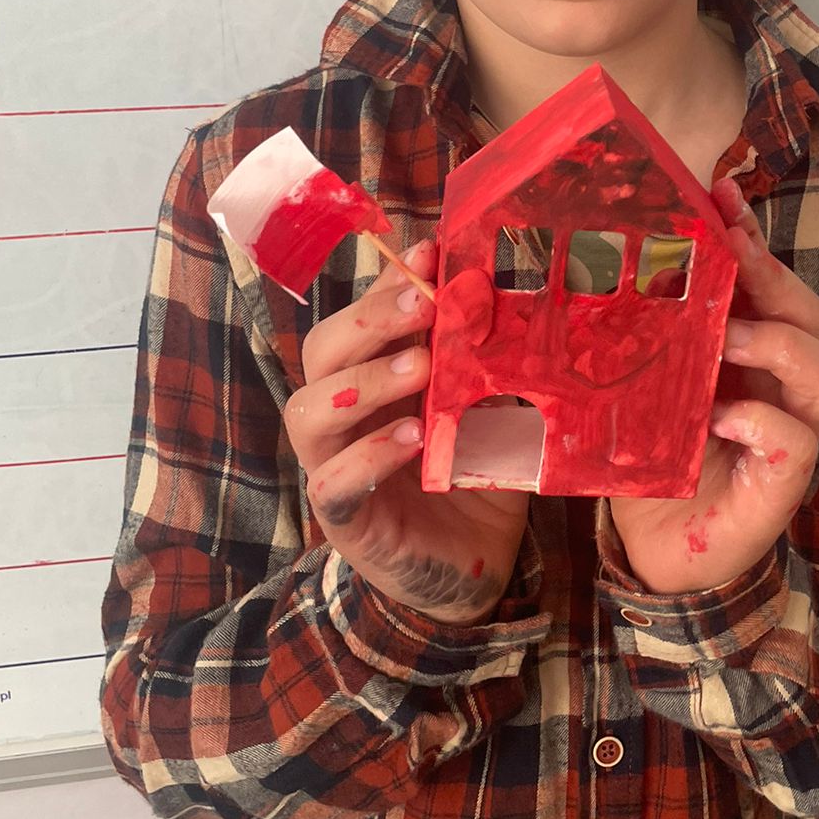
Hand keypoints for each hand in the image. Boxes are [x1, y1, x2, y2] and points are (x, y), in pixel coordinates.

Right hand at [288, 239, 530, 624]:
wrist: (479, 569)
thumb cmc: (477, 478)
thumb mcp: (492, 410)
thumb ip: (488, 365)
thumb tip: (510, 301)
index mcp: (374, 380)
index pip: (362, 318)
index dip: (388, 282)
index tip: (430, 250)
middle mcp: (344, 417)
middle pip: (321, 353)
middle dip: (369, 320)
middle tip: (423, 304)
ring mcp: (334, 467)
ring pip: (309, 412)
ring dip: (364, 381)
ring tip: (419, 368)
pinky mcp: (345, 520)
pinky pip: (333, 482)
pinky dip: (368, 455)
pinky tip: (412, 438)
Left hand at [605, 179, 818, 593]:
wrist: (650, 549)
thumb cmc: (648, 459)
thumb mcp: (635, 383)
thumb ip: (633, 334)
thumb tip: (582, 263)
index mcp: (748, 354)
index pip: (768, 283)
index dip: (752, 236)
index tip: (719, 191)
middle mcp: (779, 387)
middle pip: (809, 315)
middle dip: (772, 275)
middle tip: (731, 249)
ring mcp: (789, 434)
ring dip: (778, 345)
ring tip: (730, 338)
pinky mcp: (780, 485)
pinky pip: (795, 442)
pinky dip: (763, 422)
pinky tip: (722, 417)